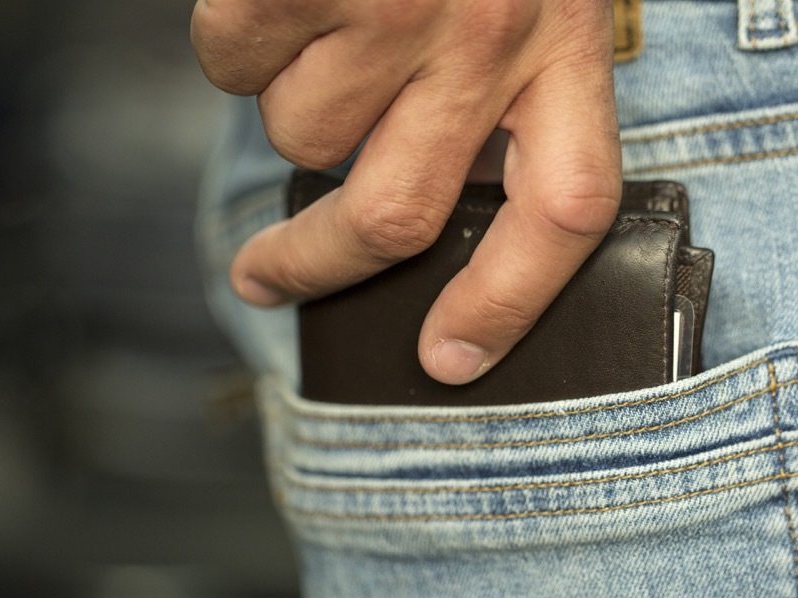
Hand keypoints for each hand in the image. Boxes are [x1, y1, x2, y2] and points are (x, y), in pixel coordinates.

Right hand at [191, 0, 621, 384]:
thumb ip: (509, 85)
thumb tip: (432, 196)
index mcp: (563, 41)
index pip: (562, 211)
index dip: (507, 301)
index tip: (448, 362)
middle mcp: (485, 36)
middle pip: (392, 216)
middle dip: (312, 267)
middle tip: (264, 278)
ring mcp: (391, 6)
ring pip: (300, 136)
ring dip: (287, 99)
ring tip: (315, 24)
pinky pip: (234, 60)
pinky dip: (237, 36)